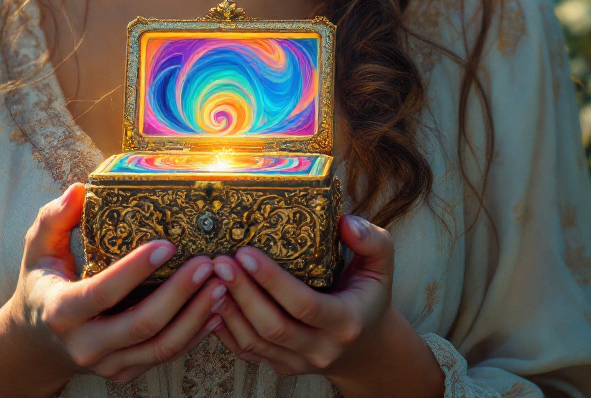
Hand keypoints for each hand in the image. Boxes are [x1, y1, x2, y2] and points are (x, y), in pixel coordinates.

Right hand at [0, 182, 226, 397]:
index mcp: (61, 311)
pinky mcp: (125, 372)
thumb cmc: (42, 282)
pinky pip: (165, 356)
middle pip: (142, 325)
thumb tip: (77, 190)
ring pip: (160, 347)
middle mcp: (85, 345)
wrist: (36, 342)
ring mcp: (107, 364)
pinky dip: (194, 334)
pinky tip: (215, 308)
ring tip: (221, 285)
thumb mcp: (37, 248)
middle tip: (207, 263)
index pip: (103, 293)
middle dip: (180, 294)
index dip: (136, 270)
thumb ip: (53, 218)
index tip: (167, 244)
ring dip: (196, 316)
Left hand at [209, 215, 443, 397]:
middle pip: (273, 326)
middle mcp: (321, 348)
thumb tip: (345, 223)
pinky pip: (247, 353)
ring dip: (228, 310)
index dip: (271, 280)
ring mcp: (299, 362)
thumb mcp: (381, 263)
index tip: (245, 252)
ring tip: (209, 277)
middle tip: (219, 261)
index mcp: (346, 321)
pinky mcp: (281, 366)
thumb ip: (370, 240)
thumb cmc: (369, 293)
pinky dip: (225, 330)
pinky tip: (210, 302)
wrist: (367, 345)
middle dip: (242, 292)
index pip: (303, 305)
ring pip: (255, 342)